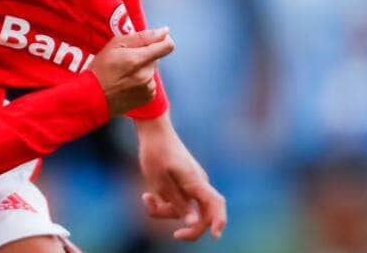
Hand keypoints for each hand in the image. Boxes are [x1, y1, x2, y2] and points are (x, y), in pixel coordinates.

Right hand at [88, 28, 173, 114]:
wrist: (92, 98)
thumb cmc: (100, 69)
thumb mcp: (115, 45)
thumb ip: (142, 37)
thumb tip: (164, 31)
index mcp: (138, 60)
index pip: (167, 46)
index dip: (162, 40)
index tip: (153, 41)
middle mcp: (146, 75)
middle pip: (155, 58)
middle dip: (144, 56)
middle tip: (126, 61)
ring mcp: (148, 88)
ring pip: (152, 71)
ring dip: (142, 70)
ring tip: (124, 75)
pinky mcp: (148, 98)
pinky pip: (150, 84)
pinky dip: (142, 82)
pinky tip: (127, 84)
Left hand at [136, 114, 226, 240]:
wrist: (153, 130)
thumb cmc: (155, 153)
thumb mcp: (160, 181)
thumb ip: (177, 203)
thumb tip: (193, 223)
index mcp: (195, 182)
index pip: (216, 204)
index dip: (219, 222)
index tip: (215, 236)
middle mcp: (197, 184)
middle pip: (201, 214)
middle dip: (187, 226)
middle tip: (175, 235)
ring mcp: (191, 184)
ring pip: (184, 208)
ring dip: (166, 210)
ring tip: (146, 197)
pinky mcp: (182, 183)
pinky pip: (177, 200)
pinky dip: (163, 202)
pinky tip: (147, 195)